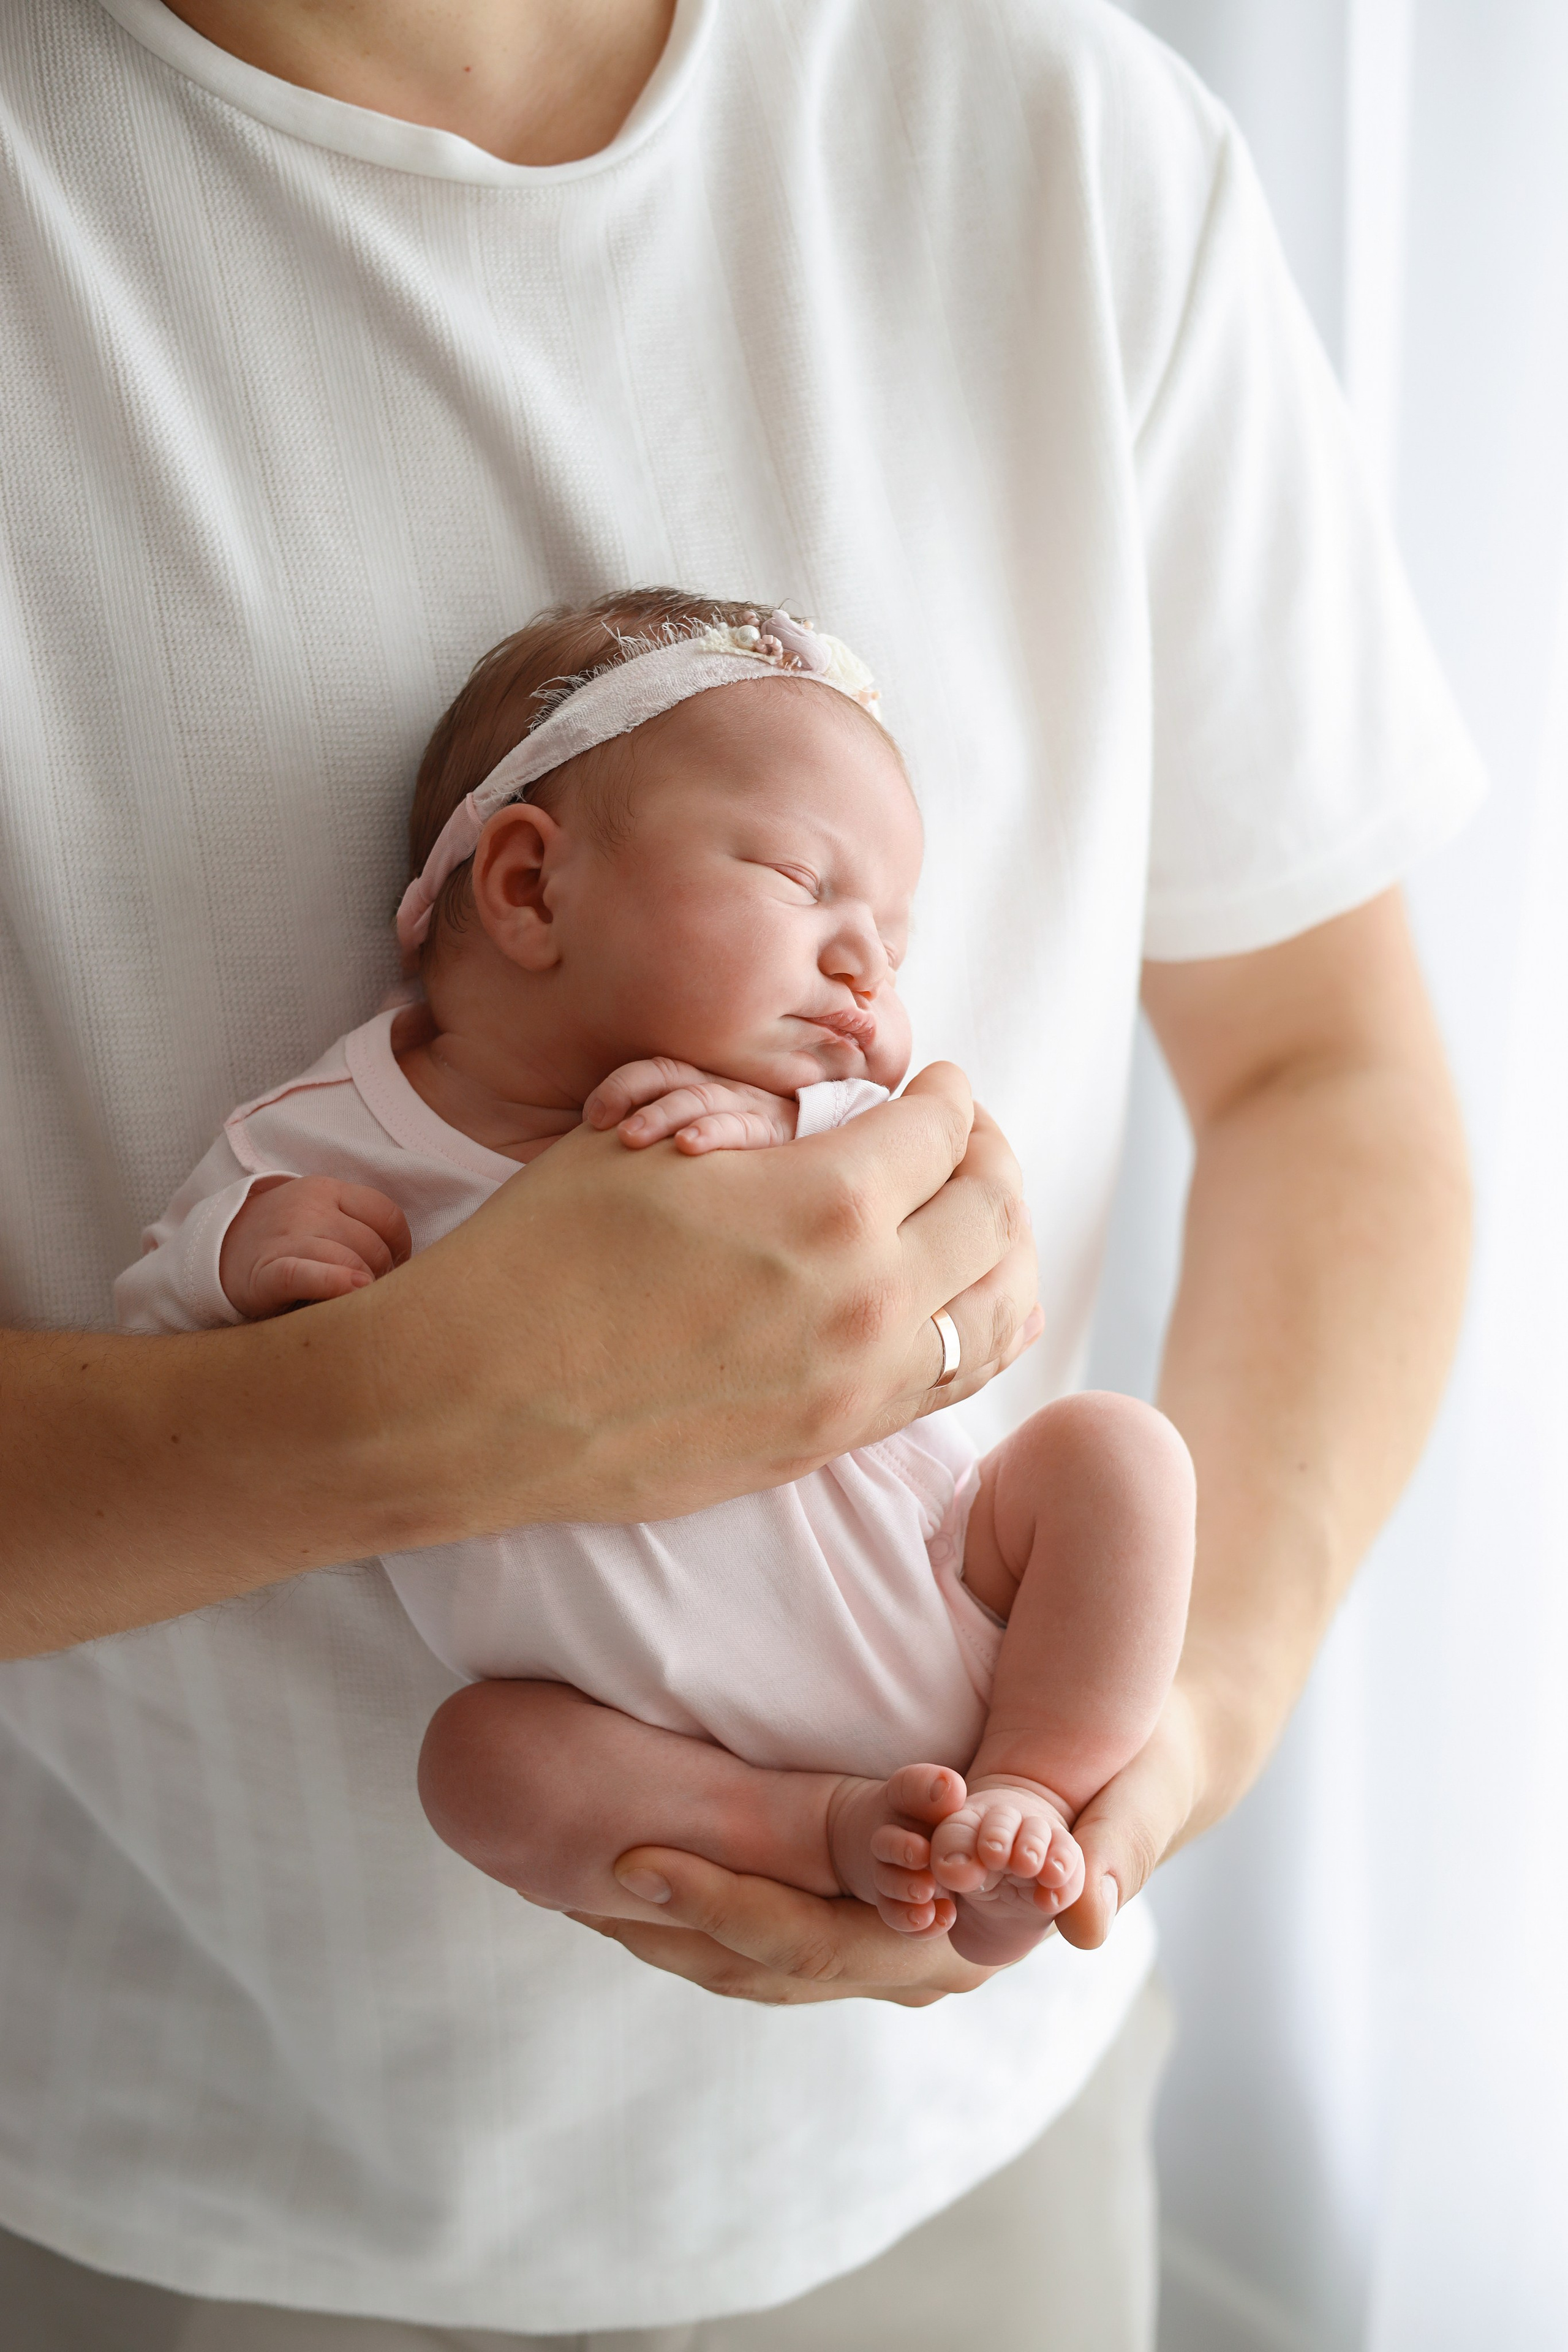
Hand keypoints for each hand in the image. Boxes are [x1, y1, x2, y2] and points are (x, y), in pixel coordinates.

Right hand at [4, 1061, 1039, 1653]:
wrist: (471, 1403)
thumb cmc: (539, 1256)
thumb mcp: (642, 1139)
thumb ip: (753, 1116)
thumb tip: (817, 1109)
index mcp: (829, 1205)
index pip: (945, 1128)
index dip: (947, 1091)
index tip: (933, 1081)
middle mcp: (869, 1300)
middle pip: (994, 1210)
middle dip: (988, 1153)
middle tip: (962, 1132)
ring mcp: (857, 1386)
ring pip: (1000, 1309)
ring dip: (1004, 1245)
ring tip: (975, 1214)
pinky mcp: (831, 1442)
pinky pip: (953, 1382)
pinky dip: (974, 1327)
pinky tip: (948, 1297)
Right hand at [219, 1175, 411, 1318]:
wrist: (218, 1251)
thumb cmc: (285, 1240)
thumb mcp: (319, 1217)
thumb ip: (356, 1226)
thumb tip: (405, 1263)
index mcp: (326, 1189)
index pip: (385, 1213)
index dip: (400, 1246)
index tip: (394, 1267)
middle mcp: (308, 1207)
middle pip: (371, 1243)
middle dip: (382, 1273)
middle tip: (372, 1292)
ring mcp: (286, 1237)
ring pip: (349, 1259)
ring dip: (364, 1286)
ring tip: (357, 1302)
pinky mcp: (266, 1271)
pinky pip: (306, 1274)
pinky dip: (333, 1283)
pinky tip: (352, 1290)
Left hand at [578, 1683, 1214, 2001]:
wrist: (1143, 1766)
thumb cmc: (1136, 1758)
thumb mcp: (1135, 1788)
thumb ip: (1111, 1841)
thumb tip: (1088, 1923)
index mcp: (969, 1938)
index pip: (824, 1944)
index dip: (727, 1910)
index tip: (637, 1860)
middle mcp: (918, 1961)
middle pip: (764, 1964)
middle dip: (664, 1921)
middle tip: (567, 1860)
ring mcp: (886, 1949)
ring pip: (748, 1962)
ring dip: (661, 1926)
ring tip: (561, 1870)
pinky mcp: (866, 1916)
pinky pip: (760, 1933)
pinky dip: (691, 1911)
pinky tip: (627, 1870)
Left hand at [583, 1059, 797, 1153]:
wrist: (829, 1146)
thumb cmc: (752, 1147)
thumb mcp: (710, 1130)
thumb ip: (666, 1135)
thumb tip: (606, 1156)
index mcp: (701, 1081)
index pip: (655, 1069)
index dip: (620, 1086)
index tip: (592, 1116)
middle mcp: (722, 1085)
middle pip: (670, 1076)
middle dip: (630, 1094)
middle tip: (599, 1120)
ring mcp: (750, 1103)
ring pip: (699, 1098)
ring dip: (662, 1115)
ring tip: (631, 1135)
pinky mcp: (777, 1129)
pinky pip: (741, 1127)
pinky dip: (712, 1133)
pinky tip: (688, 1145)